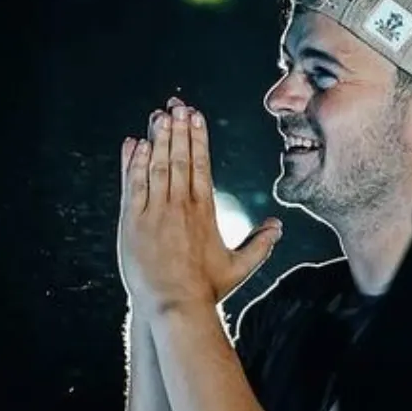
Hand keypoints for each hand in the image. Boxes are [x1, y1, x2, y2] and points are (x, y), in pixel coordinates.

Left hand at [118, 97, 282, 317]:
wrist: (174, 306)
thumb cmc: (206, 290)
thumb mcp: (240, 266)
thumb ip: (260, 244)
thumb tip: (279, 225)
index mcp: (204, 210)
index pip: (201, 164)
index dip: (197, 137)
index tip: (196, 116)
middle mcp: (180, 205)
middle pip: (179, 157)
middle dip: (178, 128)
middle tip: (176, 104)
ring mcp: (155, 211)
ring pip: (156, 165)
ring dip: (157, 138)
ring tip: (158, 115)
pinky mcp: (132, 221)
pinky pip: (133, 184)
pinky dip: (134, 162)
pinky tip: (136, 144)